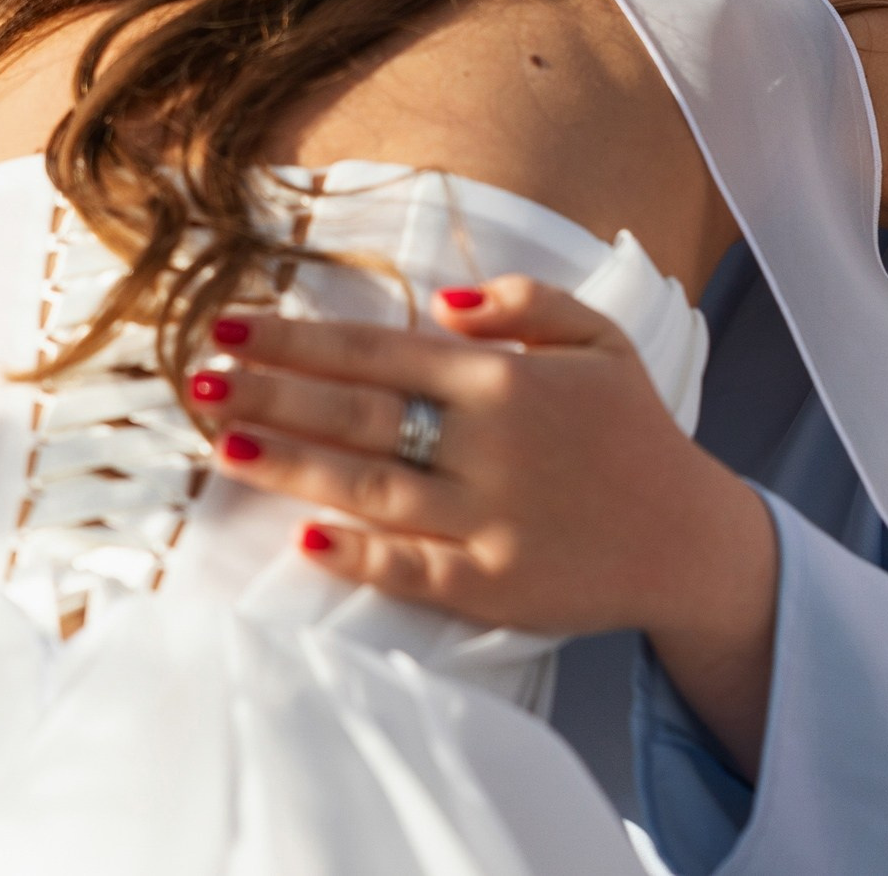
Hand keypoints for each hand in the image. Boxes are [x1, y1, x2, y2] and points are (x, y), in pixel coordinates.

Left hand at [205, 277, 778, 765]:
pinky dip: (361, 555)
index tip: (229, 327)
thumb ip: (524, 305)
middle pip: (356, 415)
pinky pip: (414, 569)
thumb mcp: (599, 341)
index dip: (297, 339)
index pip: (376, 351)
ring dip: (291, 465)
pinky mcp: (493, 587)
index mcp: (503, 380)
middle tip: (197, 380)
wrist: (689, 538)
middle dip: (270, 394)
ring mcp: (488, 520)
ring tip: (222, 445)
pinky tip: (307, 539)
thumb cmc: (634, 433)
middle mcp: (488, 445)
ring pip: (369, 488)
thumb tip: (444, 299)